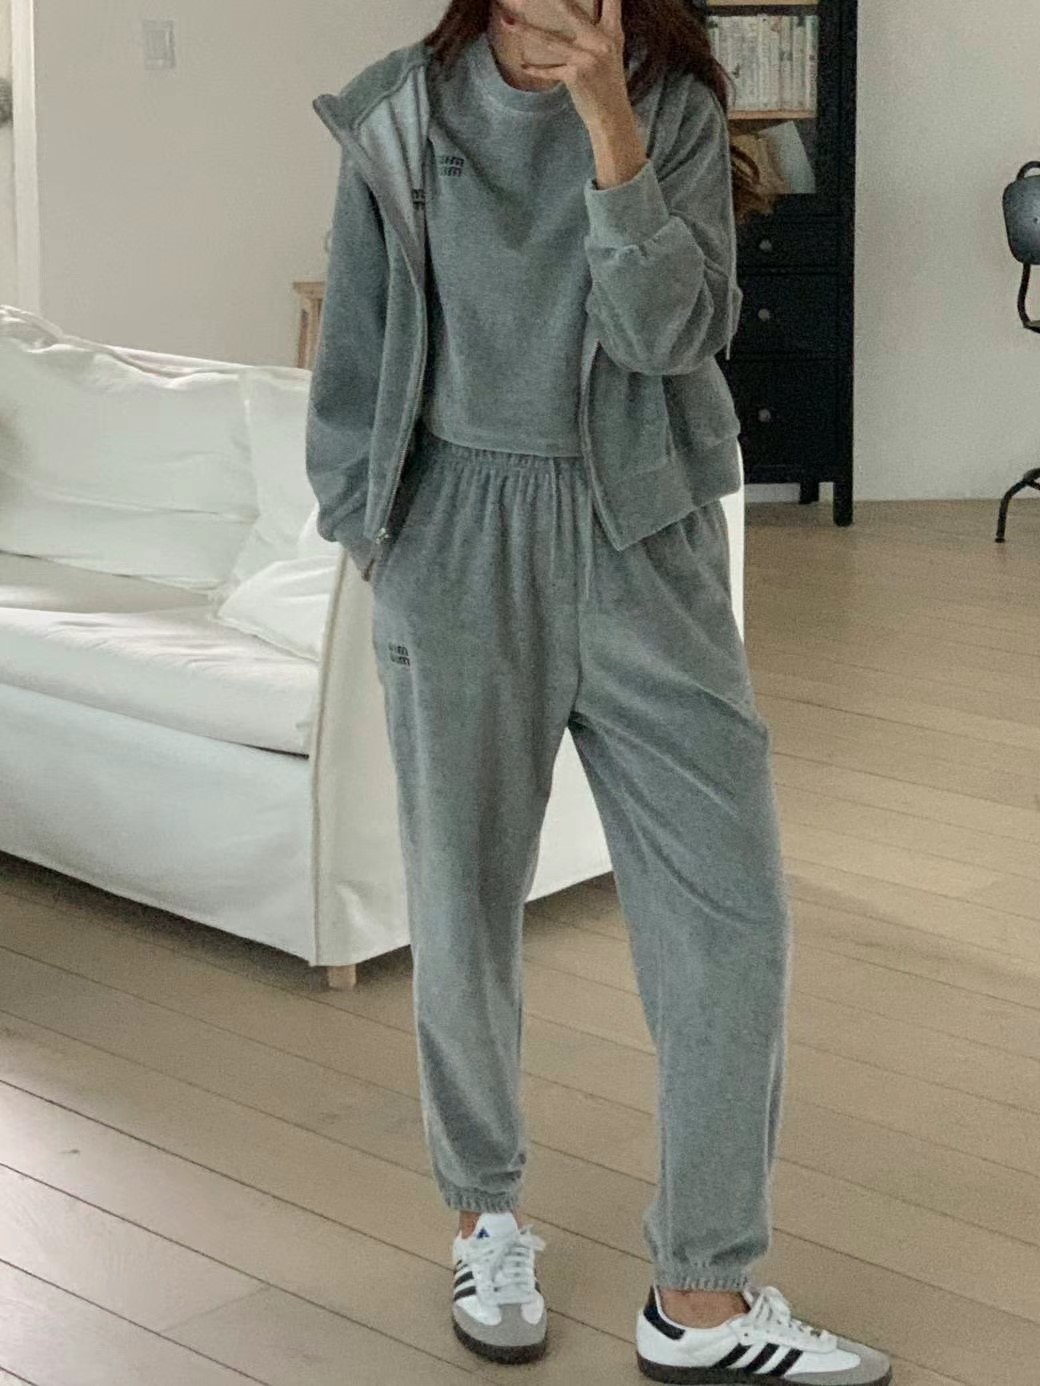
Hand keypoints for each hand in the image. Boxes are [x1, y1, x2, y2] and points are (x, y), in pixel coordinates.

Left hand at [499, 0, 630, 133]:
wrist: (612, 116)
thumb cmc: (609, 83)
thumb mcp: (611, 51)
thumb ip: (598, 31)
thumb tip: (574, 12)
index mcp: (612, 32)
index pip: (611, 0)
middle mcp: (600, 41)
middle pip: (572, 11)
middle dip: (554, 0)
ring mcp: (586, 58)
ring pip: (550, 40)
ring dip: (525, 31)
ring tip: (507, 21)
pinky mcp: (574, 75)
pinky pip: (549, 69)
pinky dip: (536, 69)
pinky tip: (523, 66)